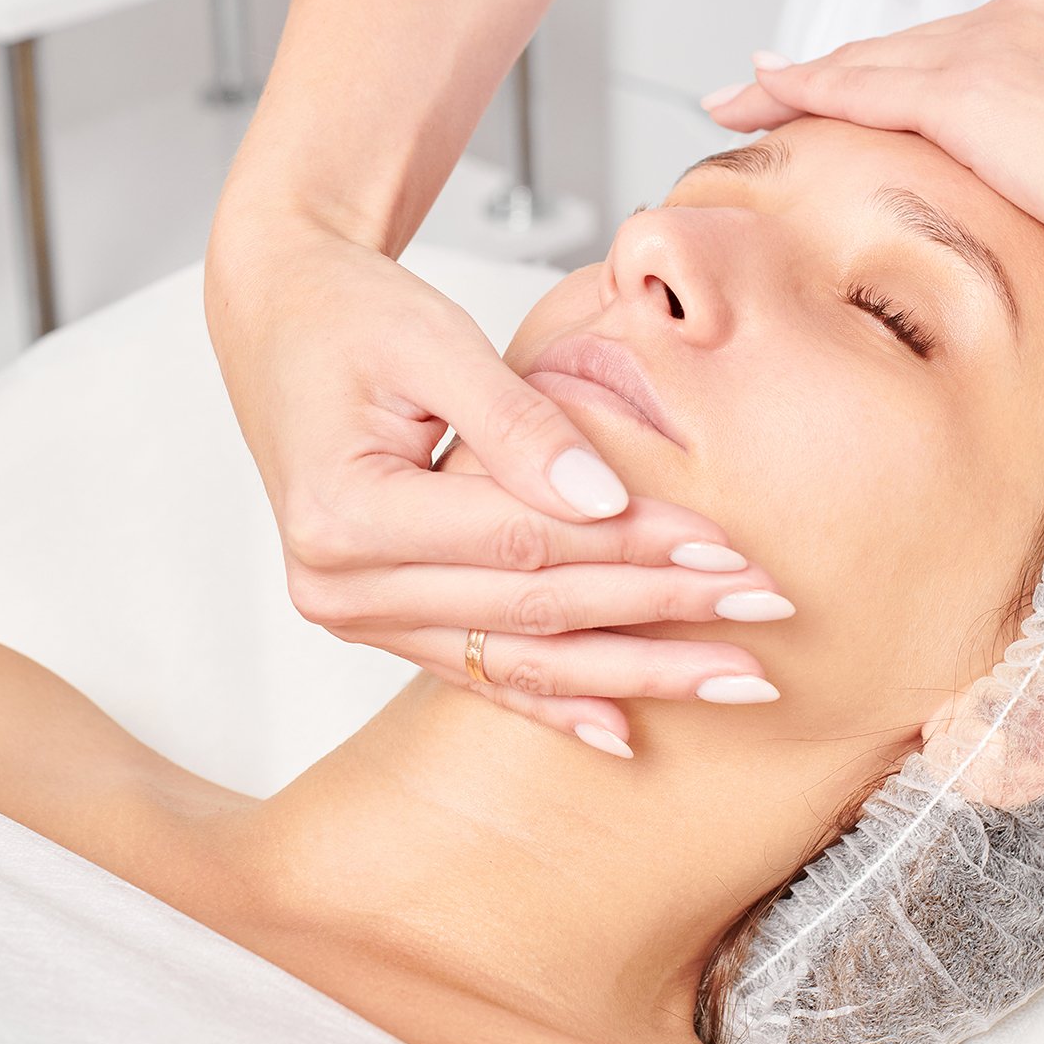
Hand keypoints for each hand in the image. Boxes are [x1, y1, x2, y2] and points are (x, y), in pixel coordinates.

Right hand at [205, 217, 784, 752]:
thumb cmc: (349, 316)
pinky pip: (480, 670)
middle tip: (759, 613)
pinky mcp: (385, 616)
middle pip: (531, 612)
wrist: (284, 322)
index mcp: (344, 511)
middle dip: (656, 613)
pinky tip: (622, 727)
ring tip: (730, 678)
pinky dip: (555, 700)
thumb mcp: (432, 342)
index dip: (631, 544)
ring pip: (519, 658)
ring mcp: (359, 612)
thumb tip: (609, 498)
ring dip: (630, 670)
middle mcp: (341, 583)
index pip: (521, 539)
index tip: (724, 546)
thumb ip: (518, 422)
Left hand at [702, 0, 1043, 244]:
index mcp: (1039, 40)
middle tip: (750, 92)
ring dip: (790, 85)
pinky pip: (858, 89)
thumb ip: (1018, 158)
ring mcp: (987, 53)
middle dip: (815, 77)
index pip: (926, 60)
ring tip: (733, 101)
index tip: (809, 88)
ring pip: (861, 67)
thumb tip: (1003, 185)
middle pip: (886, 55)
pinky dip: (800, 92)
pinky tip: (755, 98)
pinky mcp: (967, 90)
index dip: (864, 75)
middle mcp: (1011, 28)